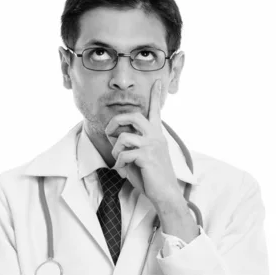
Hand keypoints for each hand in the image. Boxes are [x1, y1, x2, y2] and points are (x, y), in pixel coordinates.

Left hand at [104, 80, 181, 206]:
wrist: (165, 194)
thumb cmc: (152, 177)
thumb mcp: (140, 157)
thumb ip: (130, 144)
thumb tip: (115, 136)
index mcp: (156, 134)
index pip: (156, 111)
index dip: (155, 95)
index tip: (157, 80)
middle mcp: (156, 136)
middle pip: (133, 116)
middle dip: (116, 122)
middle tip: (109, 131)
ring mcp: (152, 145)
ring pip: (124, 136)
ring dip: (115, 148)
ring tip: (118, 159)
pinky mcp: (147, 156)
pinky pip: (123, 154)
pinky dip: (119, 162)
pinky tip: (123, 169)